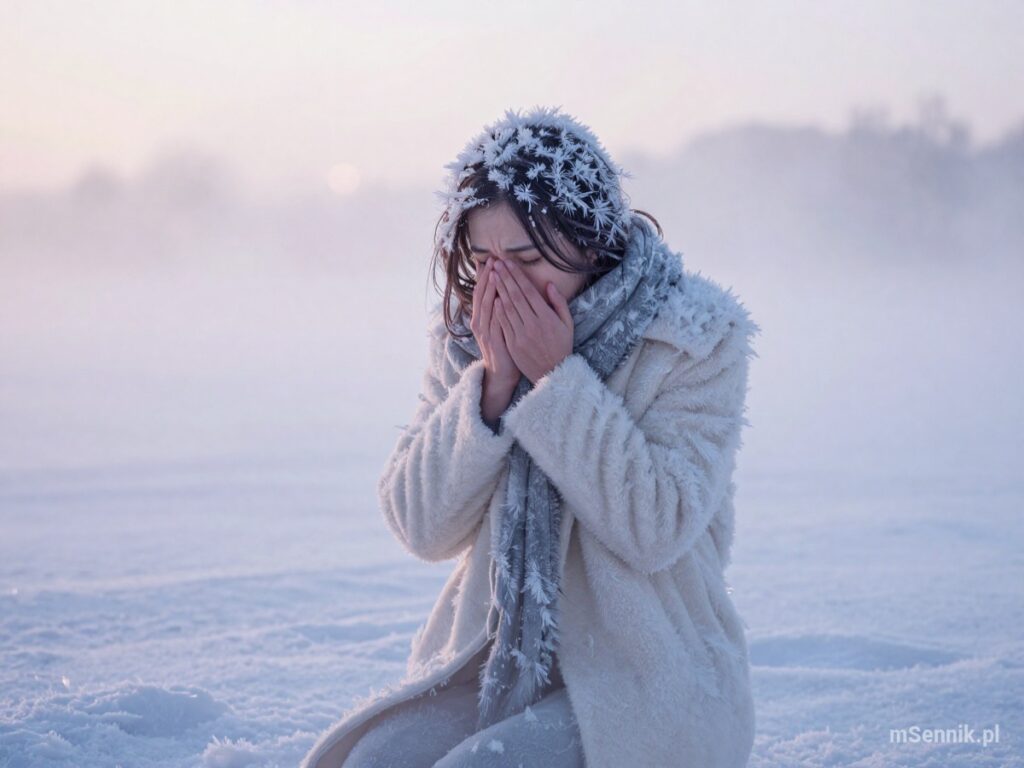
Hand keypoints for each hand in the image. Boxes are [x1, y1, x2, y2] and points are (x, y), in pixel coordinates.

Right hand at [470, 258, 520, 388]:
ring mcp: (484, 331)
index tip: (488, 258)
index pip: (482, 290)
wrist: (501, 372)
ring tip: (493, 272)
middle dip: (486, 276)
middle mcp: (479, 321)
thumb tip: (502, 289)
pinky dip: (495, 311)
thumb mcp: (500, 325)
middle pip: (481, 294)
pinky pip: (493, 322)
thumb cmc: (505, 346)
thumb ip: (499, 308)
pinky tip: (498, 299)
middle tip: (491, 259)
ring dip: (489, 289)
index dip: (484, 275)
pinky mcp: (492, 340)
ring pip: (485, 306)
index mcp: (482, 315)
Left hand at [491, 259, 573, 383]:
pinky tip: (492, 297)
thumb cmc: (562, 345)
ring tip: (492, 275)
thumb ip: (559, 302)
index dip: (517, 276)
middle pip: (516, 296)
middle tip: (496, 264)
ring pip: (507, 308)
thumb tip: (549, 284)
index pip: (529, 291)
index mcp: (547, 317)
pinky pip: (503, 323)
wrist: (553, 372)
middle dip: (505, 278)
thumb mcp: (567, 323)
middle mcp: (533, 324)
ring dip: (498, 290)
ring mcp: (521, 334)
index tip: (508, 263)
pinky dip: (497, 309)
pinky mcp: (513, 343)